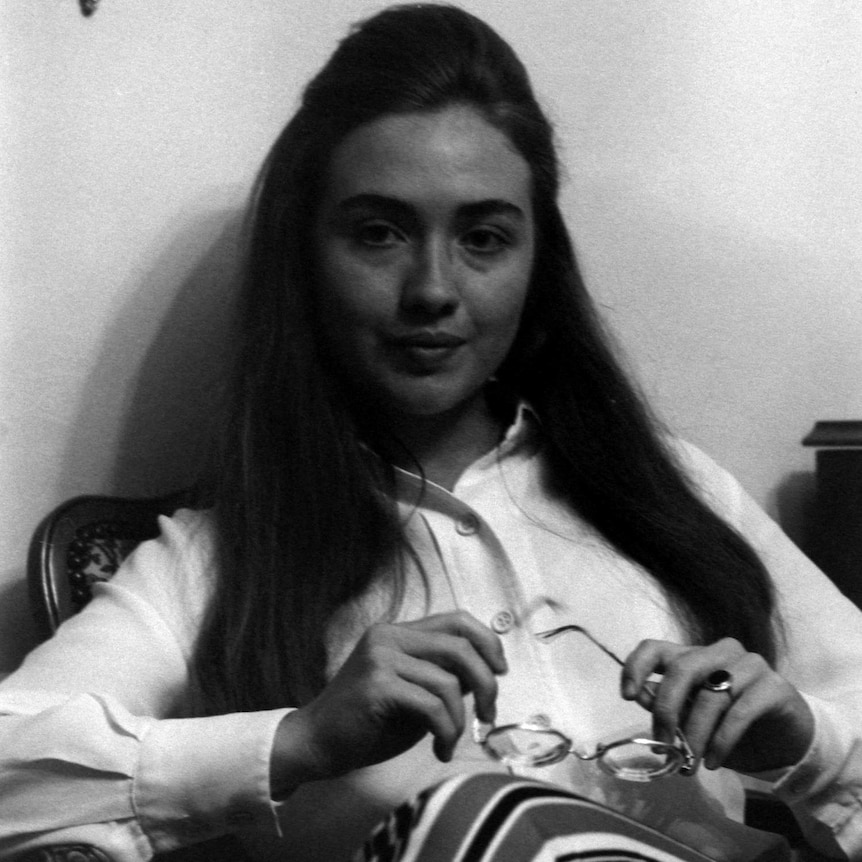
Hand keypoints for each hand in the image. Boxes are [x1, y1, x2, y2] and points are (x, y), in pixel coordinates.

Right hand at [271, 611, 505, 790]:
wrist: (316, 743)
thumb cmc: (367, 722)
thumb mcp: (412, 692)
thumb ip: (443, 676)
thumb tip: (488, 673)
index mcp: (398, 632)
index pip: (457, 620)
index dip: (487, 642)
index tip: (501, 671)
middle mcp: (389, 636)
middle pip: (460, 646)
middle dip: (487, 682)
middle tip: (490, 714)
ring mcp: (381, 658)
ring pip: (448, 681)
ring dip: (460, 720)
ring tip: (450, 742)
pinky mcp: (377, 685)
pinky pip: (431, 706)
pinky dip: (446, 732)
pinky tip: (440, 750)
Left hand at [621, 638, 813, 773]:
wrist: (787, 743)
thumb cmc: (731, 728)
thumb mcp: (693, 719)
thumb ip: (668, 705)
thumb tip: (638, 696)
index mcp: (693, 656)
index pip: (655, 648)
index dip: (636, 667)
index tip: (627, 695)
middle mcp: (720, 652)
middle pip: (682, 668)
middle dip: (667, 709)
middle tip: (664, 746)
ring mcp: (749, 665)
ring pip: (711, 695)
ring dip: (695, 735)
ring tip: (691, 764)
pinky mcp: (774, 686)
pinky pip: (740, 712)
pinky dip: (721, 740)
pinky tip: (713, 761)